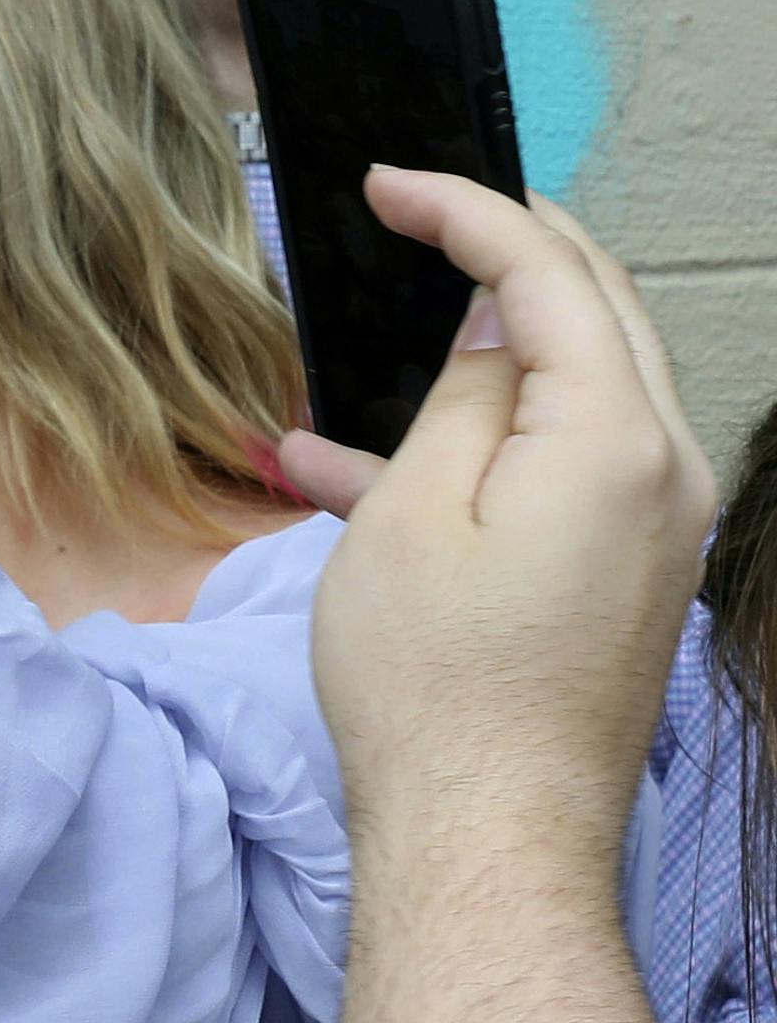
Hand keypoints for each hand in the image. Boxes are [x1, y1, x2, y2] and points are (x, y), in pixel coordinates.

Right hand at [295, 170, 714, 850]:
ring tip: (397, 321)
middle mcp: (664, 471)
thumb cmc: (433, 686)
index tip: (388, 183)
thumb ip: (465, 398)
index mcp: (614, 439)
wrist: (487, 839)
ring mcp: (656, 527)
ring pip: (587, 382)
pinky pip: (564, 465)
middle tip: (423, 212)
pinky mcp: (628, 573)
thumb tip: (495, 330)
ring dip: (493, 343)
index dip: (466, 209)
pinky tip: (357, 465)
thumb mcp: (411, 514)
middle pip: (601, 309)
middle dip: (512, 244)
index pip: (550, 274)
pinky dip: (484, 441)